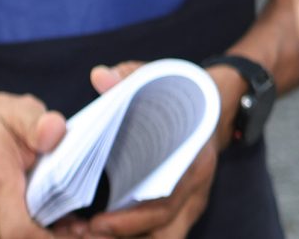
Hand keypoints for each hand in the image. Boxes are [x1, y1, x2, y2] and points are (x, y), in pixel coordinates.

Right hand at [0, 92, 66, 238]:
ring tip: (54, 218)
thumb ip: (38, 124)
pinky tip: (30, 221)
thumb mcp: (17, 112)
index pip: (20, 232)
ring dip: (33, 236)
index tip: (75, 229)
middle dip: (51, 236)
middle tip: (73, 222)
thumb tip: (56, 132)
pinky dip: (14, 237)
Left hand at [59, 62, 235, 238]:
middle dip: (123, 236)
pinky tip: (103, 232)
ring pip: (164, 238)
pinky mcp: (183, 213)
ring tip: (89, 235)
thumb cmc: (182, 96)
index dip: (131, 219)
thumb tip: (100, 75)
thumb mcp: (161, 79)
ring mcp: (192, 204)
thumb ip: (132, 77)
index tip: (96, 223)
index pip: (166, 202)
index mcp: (194, 160)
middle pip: (164, 232)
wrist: (214, 106)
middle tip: (84, 232)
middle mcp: (197, 189)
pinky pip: (161, 235)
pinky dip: (134, 236)